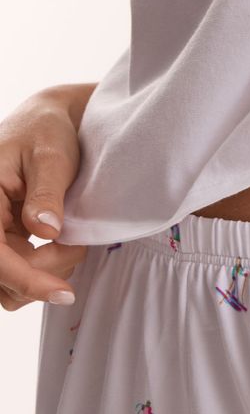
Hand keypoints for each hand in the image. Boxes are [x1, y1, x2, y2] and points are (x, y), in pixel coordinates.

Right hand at [0, 88, 89, 310]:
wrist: (47, 122)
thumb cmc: (46, 130)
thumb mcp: (51, 156)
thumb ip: (46, 194)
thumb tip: (45, 232)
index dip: (25, 279)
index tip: (62, 292)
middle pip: (2, 276)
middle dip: (43, 274)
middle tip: (78, 246)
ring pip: (9, 281)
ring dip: (44, 275)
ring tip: (73, 245)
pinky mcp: (4, 238)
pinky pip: (18, 271)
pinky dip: (43, 269)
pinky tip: (64, 247)